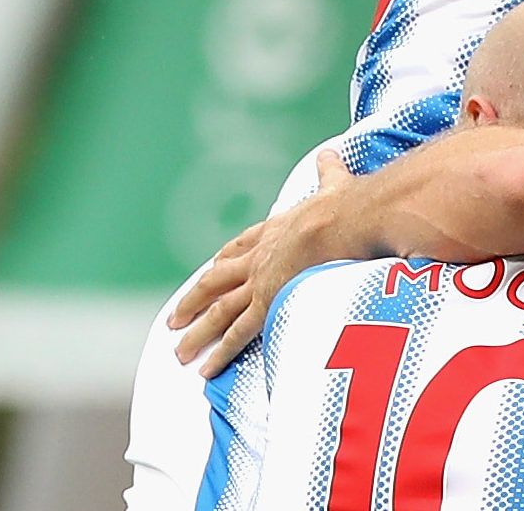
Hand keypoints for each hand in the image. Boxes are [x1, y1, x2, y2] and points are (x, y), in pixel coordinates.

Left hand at [168, 148, 359, 376]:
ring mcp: (260, 281)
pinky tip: (207, 368)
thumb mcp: (334, 182)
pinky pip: (238, 333)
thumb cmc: (347, 204)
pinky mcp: (267, 302)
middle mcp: (260, 255)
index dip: (225, 259)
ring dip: (198, 332)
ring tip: (181, 352)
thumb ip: (329, 172)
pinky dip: (220, 352)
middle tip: (175, 318)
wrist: (348, 219)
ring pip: (219, 311)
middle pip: (217, 281)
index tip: (212, 268)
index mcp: (276, 229)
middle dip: (195, 299)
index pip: (241, 246)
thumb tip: (330, 155)